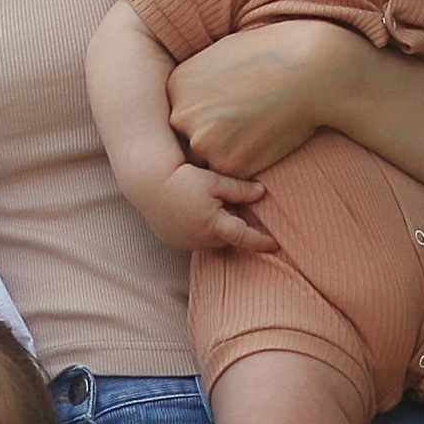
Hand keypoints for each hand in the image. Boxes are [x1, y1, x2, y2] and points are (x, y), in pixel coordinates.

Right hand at [141, 161, 271, 255]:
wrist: (148, 183)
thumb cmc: (183, 178)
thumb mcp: (215, 181)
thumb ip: (240, 189)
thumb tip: (262, 193)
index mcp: (214, 225)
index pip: (244, 237)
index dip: (261, 241)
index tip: (275, 245)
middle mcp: (201, 239)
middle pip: (227, 235)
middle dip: (234, 224)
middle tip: (235, 205)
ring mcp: (185, 243)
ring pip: (211, 237)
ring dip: (216, 227)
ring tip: (208, 204)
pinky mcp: (174, 241)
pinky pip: (194, 238)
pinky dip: (200, 228)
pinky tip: (194, 211)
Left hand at [166, 20, 362, 178]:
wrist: (310, 68)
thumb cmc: (274, 54)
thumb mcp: (223, 54)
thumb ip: (201, 82)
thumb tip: (199, 99)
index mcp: (176, 86)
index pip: (184, 114)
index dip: (210, 113)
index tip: (232, 106)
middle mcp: (182, 116)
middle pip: (192, 138)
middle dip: (215, 136)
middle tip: (246, 120)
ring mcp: (204, 143)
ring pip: (211, 159)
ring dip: (231, 152)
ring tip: (258, 127)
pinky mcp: (230, 165)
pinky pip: (233, 174)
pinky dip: (250, 162)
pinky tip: (268, 137)